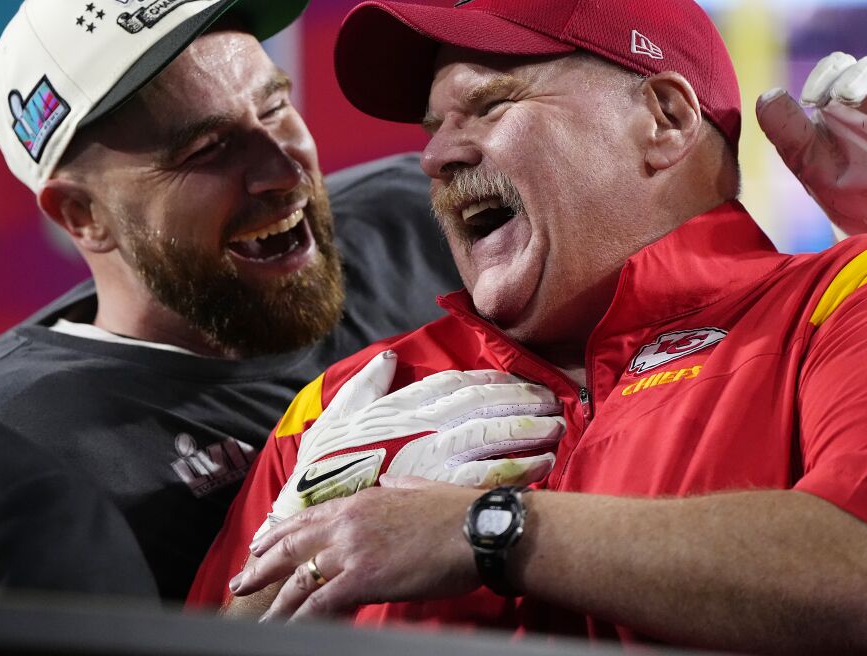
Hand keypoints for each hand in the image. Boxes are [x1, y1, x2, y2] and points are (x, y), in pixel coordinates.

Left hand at [233, 479, 480, 619]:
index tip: (261, 542)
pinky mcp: (362, 578)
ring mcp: (352, 551)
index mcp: (361, 501)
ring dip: (275, 601)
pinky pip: (320, 605)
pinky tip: (288, 630)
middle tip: (240, 581)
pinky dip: (301, 620)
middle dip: (262, 566)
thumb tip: (388, 484)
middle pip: (291, 546)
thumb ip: (396, 488)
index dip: (279, 532)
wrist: (477, 529)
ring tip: (257, 619)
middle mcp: (347, 523)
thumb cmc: (455, 512)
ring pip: (299, 579)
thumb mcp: (417, 488)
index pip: (308, 518)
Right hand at [262, 350, 562, 531]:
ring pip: (493, 434)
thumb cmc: (322, 465)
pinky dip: (519, 467)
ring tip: (556, 429)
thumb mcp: (337, 413)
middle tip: (553, 403)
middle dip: (523, 401)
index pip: (458, 383)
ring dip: (529, 430)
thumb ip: (367, 384)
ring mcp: (433, 453)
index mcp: (403, 404)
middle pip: (485, 404)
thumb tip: (389, 357)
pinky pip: (488, 473)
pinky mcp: (440, 486)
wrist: (310, 510)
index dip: (494, 380)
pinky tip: (542, 465)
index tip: (518, 382)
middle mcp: (423, 423)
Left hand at [757, 52, 866, 242]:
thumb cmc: (834, 181)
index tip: (810, 101)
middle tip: (845, 96)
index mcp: (846, 98)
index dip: (827, 74)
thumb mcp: (802, 158)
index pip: (840, 66)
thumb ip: (783, 127)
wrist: (865, 224)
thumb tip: (768, 95)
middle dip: (862, 76)